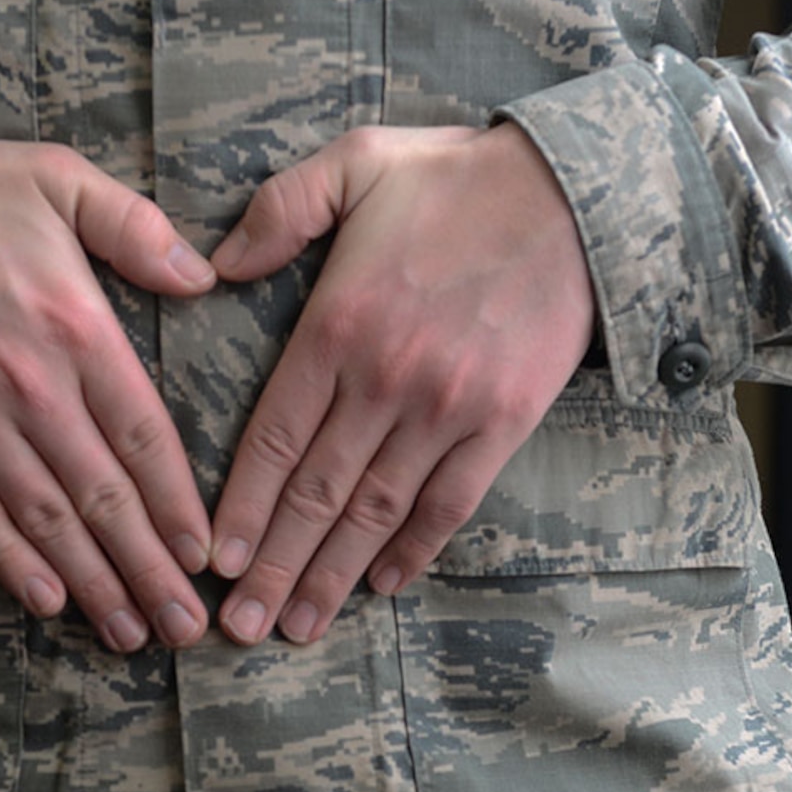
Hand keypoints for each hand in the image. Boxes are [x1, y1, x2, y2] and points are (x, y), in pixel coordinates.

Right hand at [0, 129, 216, 650]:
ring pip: (46, 520)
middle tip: (187, 629)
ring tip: (132, 634)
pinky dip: (12, 562)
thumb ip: (137, 228)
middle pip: (105, 497)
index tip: (207, 555)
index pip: (144, 437)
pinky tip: (47, 602)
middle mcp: (31, 387)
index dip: (178, 504)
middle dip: (150, 570)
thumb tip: (204, 277)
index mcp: (77, 328)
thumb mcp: (60, 178)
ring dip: (93, 584)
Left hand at [207, 122, 596, 644]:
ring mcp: (448, 409)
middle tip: (237, 629)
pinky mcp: (504, 423)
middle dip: (272, 567)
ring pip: (376, 512)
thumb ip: (279, 210)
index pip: (274, 438)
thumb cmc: (456, 178)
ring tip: (296, 628)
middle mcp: (387, 380)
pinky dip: (414, 550)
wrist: (577, 195)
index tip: (214, 561)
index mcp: (337, 325)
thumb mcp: (354, 163)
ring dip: (332, 576)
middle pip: (316, 494)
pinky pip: (449, 504)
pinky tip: (381, 586)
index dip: (241, 507)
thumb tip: (215, 264)